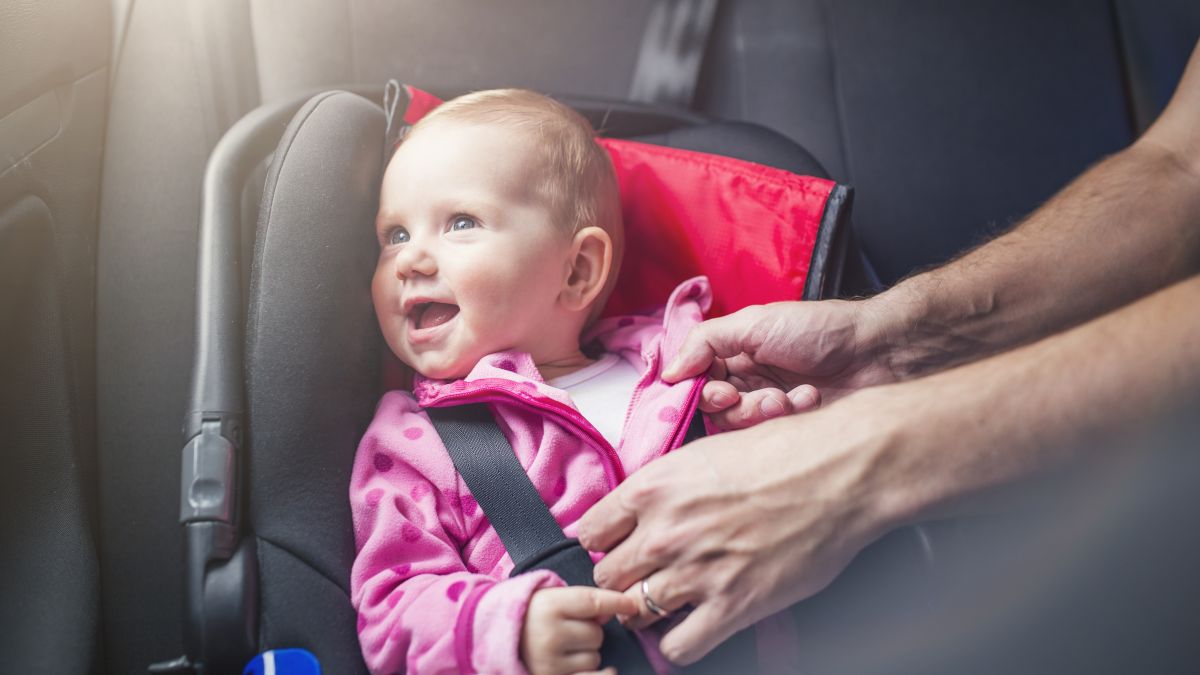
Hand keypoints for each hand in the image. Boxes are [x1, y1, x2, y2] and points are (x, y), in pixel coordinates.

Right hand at [520, 586, 636, 674]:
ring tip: (564, 648)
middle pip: (596, 633)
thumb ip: (582, 602)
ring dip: (587, 653)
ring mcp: (550, 662)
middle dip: (590, 632)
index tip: (632, 605)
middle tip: (569, 630)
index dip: (616, 603)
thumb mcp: (551, 598)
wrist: (499, 640)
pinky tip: (602, 670)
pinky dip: (600, 674)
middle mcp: (549, 635)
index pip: (593, 602)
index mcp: (549, 606)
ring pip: (594, 657)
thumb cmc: (533, 616)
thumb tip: (611, 614)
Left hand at [578, 392, 902, 664]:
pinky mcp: (733, 605)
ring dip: (649, 610)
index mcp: (653, 487)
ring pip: (635, 612)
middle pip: (606, 576)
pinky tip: (695, 625)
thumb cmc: (785, 452)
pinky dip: (681, 643)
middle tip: (646, 575)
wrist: (842, 470)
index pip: (589, 531)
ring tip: (672, 600)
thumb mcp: (706, 453)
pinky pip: (680, 647)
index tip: (617, 546)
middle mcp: (665, 530)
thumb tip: (642, 511)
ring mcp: (697, 571)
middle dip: (624, 577)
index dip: (604, 542)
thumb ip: (666, 487)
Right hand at [662, 300, 896, 429]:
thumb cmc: (819, 329)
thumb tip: (668, 372)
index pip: (694, 383)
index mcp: (732, 355)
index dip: (701, 393)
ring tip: (792, 397)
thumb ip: (705, 342)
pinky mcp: (791, 430)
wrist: (878, 351)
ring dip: (763, 413)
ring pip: (739, 428)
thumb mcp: (755, 323)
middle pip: (713, 412)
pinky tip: (811, 400)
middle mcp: (745, 381)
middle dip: (735, 407)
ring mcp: (767, 408)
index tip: (721, 392)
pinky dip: (789, 419)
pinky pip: (769, 439)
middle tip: (760, 396)